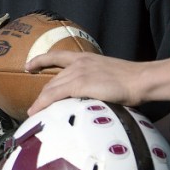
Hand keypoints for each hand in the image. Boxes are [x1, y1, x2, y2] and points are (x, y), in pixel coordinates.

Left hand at [26, 50, 144, 114]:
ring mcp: (77, 73)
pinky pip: (54, 95)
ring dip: (41, 101)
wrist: (140, 80)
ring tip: (34, 113)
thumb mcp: (109, 75)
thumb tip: (95, 94)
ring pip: (51, 88)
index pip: (57, 56)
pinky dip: (43, 103)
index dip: (41, 60)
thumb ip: (97, 81)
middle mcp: (78, 63)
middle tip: (37, 106)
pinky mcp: (79, 84)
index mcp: (85, 58)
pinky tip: (36, 111)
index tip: (29, 65)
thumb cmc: (131, 81)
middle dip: (44, 94)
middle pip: (53, 80)